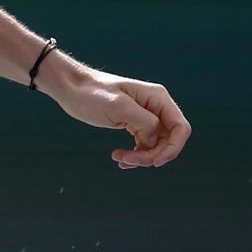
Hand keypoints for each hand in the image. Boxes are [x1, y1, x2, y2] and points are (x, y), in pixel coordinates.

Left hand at [41, 60, 191, 169]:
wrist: (71, 89)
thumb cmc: (92, 93)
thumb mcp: (117, 106)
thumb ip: (143, 122)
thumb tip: (155, 139)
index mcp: (158, 98)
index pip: (180, 127)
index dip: (173, 148)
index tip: (155, 163)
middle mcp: (156, 106)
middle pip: (168, 140)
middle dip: (151, 155)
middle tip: (126, 160)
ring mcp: (146, 116)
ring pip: (155, 145)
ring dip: (141, 157)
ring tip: (118, 158)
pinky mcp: (134, 124)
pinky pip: (144, 145)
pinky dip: (135, 156)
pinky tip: (120, 159)